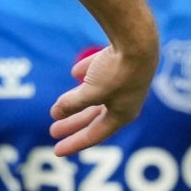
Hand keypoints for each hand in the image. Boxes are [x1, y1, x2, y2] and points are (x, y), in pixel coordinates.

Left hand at [49, 39, 151, 157]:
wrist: (138, 40)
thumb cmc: (117, 71)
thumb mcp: (91, 92)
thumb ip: (72, 104)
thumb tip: (56, 113)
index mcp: (123, 114)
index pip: (95, 134)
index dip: (75, 143)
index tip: (56, 151)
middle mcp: (126, 100)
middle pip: (94, 117)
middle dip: (73, 124)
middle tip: (53, 131)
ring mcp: (125, 81)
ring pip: (97, 96)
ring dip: (78, 102)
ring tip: (59, 107)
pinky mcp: (122, 62)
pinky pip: (101, 71)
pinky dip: (87, 75)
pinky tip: (75, 73)